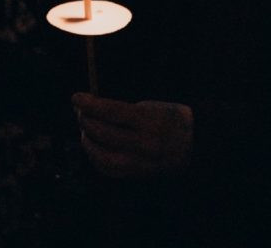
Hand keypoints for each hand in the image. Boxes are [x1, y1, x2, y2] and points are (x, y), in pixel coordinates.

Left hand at [72, 92, 192, 178]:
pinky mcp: (137, 175)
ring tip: (85, 130)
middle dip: (85, 120)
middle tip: (79, 111)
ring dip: (87, 141)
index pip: (111, 111)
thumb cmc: (170, 119)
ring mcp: (140, 162)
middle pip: (103, 133)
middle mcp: (144, 144)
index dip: (89, 104)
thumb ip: (123, 110)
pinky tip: (93, 147)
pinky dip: (96, 158)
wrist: (195, 146)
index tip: (75, 97)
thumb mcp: (150, 107)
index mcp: (148, 121)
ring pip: (102, 156)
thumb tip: (93, 108)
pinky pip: (109, 170)